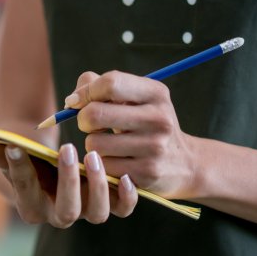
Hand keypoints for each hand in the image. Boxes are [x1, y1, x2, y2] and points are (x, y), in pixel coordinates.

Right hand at [0, 142, 137, 227]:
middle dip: (67, 181)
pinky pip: (122, 209)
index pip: (25, 190)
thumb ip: (2, 150)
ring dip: (98, 186)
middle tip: (66, 148)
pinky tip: (127, 176)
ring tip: (93, 156)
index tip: (16, 146)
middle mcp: (60, 215)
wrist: (53, 166)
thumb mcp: (15, 154)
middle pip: (66, 211)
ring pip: (96, 212)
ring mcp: (86, 211)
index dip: (19, 169)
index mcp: (32, 206)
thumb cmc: (32, 158)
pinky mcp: (109, 203)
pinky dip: (128, 197)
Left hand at [65, 70, 199, 197]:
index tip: (76, 102)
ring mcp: (154, 147)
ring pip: (94, 144)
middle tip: (89, 125)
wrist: (184, 163)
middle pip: (95, 114)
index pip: (110, 83)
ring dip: (93, 145)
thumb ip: (101, 87)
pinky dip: (103, 164)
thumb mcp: (136, 99)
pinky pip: (104, 166)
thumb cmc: (147, 125)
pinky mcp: (147, 172)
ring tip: (109, 144)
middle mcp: (158, 118)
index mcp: (156, 93)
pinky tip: (118, 161)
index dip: (85, 92)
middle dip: (83, 120)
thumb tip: (72, 99)